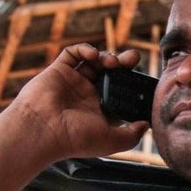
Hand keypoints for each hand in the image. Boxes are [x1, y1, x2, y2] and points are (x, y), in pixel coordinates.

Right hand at [0, 43, 150, 166]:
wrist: (43, 130)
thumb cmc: (76, 138)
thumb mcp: (113, 141)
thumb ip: (133, 134)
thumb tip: (147, 124)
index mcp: (100, 111)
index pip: (120, 92)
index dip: (132, 83)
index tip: (142, 78)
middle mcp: (87, 96)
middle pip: (110, 74)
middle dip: (124, 64)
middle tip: (133, 59)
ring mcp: (73, 82)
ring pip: (94, 62)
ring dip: (106, 57)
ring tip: (112, 62)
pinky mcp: (59, 71)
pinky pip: (72, 54)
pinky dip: (84, 50)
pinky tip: (93, 55)